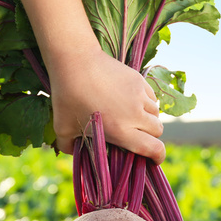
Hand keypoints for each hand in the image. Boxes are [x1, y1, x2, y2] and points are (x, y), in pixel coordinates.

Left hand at [49, 47, 165, 163]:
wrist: (75, 61)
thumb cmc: (66, 97)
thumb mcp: (62, 128)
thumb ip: (70, 147)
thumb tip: (77, 153)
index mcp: (121, 131)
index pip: (154, 148)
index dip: (158, 156)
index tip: (154, 160)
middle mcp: (135, 115)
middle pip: (158, 131)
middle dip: (151, 136)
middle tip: (138, 135)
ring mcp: (139, 96)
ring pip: (156, 114)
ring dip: (149, 119)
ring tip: (134, 117)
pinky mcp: (139, 81)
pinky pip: (152, 98)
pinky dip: (147, 104)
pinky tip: (132, 102)